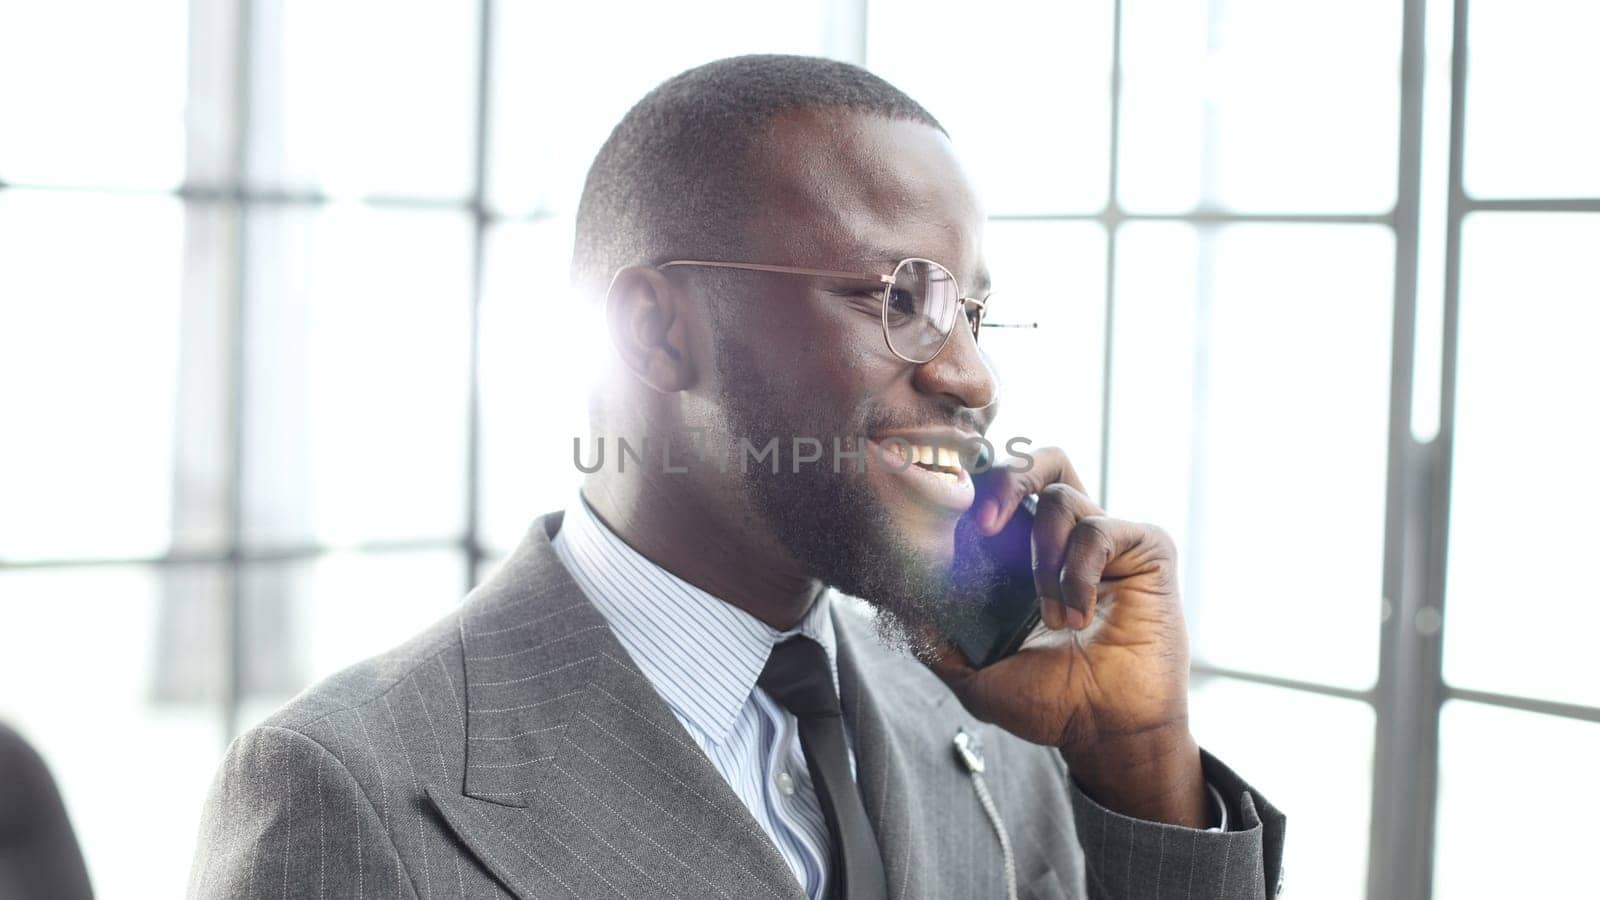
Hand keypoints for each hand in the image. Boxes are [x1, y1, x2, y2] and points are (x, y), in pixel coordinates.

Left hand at [923, 446, 1209, 827]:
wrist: (1106, 733)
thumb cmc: (1049, 702)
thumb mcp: (974, 674)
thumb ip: (936, 641)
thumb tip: (897, 609)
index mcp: (1032, 553)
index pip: (1006, 489)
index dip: (979, 485)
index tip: (949, 511)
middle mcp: (1070, 537)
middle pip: (1041, 460)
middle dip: (1007, 478)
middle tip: (983, 524)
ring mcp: (1110, 540)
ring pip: (1063, 495)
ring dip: (1044, 557)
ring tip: (1050, 617)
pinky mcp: (1146, 549)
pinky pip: (1101, 529)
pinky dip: (1077, 572)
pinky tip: (1076, 616)